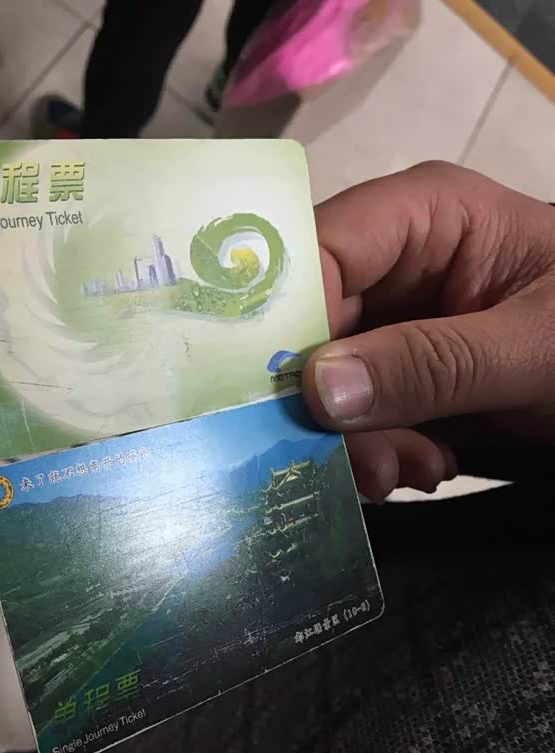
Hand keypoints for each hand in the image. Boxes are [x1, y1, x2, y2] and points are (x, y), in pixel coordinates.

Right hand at [302, 161, 554, 500]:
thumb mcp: (534, 347)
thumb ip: (433, 364)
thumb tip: (319, 390)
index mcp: (426, 217)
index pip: (321, 248)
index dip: (289, 318)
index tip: (291, 395)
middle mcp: (394, 264)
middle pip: (312, 327)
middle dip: (330, 404)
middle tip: (366, 463)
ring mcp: (393, 323)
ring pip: (328, 383)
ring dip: (362, 441)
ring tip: (418, 466)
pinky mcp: (401, 375)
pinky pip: (358, 415)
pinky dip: (383, 452)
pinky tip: (429, 462)